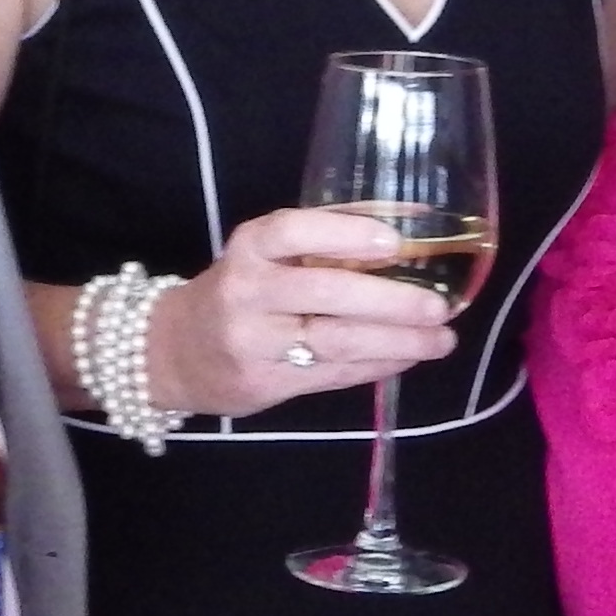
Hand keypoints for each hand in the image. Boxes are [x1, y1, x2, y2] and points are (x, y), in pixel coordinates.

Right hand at [147, 204, 458, 421]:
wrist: (174, 351)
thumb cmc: (238, 293)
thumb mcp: (261, 258)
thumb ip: (319, 248)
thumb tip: (408, 237)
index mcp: (249, 248)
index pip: (293, 232)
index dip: (345, 234)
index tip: (395, 241)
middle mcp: (247, 291)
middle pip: (326, 293)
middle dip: (391, 301)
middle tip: (440, 305)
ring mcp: (254, 341)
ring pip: (335, 341)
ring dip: (396, 342)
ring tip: (441, 339)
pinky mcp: (265, 382)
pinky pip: (332, 374)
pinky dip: (376, 366)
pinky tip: (407, 358)